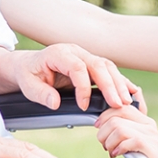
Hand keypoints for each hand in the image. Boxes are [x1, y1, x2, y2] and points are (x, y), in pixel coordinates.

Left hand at [0, 43, 137, 111]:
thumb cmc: (29, 74)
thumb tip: (55, 103)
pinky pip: (109, 71)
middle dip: (109, 85)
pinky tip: (130, 93)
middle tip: (117, 104)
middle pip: (98, 64)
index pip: (77, 67)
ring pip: (107, 66)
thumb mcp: (27, 85)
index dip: (83, 87)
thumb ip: (40, 94)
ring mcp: (85, 56)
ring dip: (118, 84)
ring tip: (125, 102)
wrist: (29, 66)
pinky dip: (120, 82)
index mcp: (58, 53)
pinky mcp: (91, 65)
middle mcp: (75, 52)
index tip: (83, 106)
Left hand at [95, 104, 157, 157]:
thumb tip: (99, 121)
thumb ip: (121, 128)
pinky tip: (116, 155)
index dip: (105, 116)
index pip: (121, 107)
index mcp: (144, 120)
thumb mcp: (129, 141)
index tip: (98, 126)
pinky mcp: (151, 148)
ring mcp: (152, 136)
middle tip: (105, 145)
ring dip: (109, 142)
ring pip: (120, 129)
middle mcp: (149, 125)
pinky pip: (129, 141)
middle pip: (116, 119)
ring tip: (111, 151)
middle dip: (103, 133)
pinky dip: (118, 148)